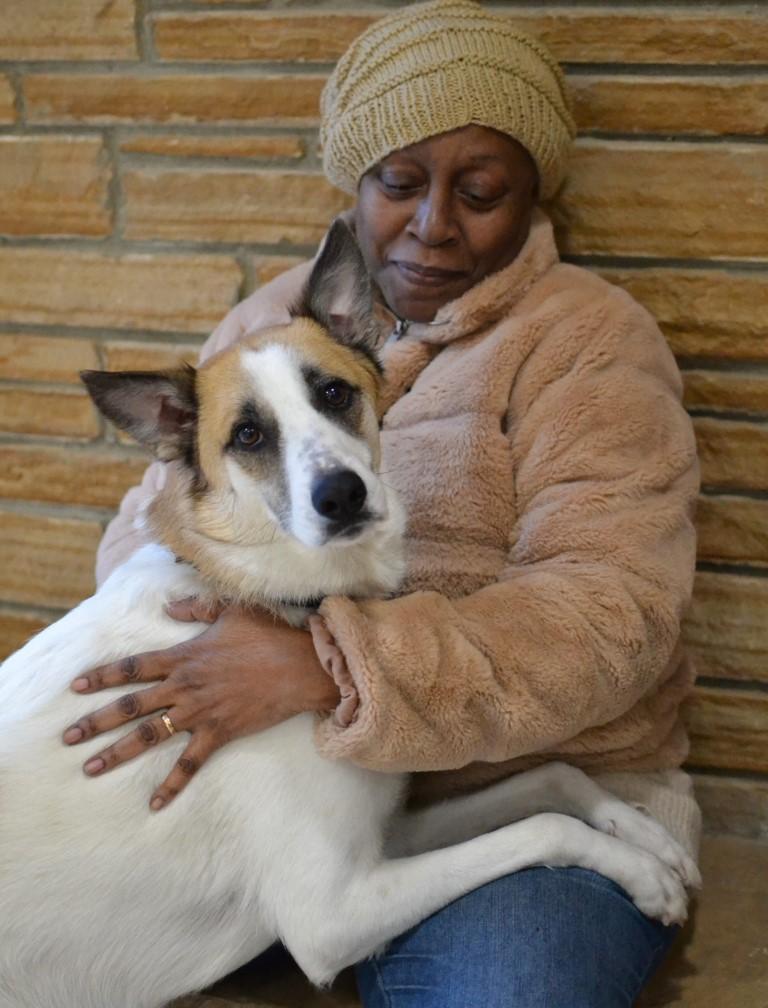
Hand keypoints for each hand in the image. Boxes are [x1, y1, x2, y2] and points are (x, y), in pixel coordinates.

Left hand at [62, 600, 339, 810]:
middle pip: (131, 705)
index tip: (76, 687)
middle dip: (96, 721)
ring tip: (91, 768)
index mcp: (183, 656)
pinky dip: (172, 784)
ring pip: (150, 735)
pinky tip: (154, 803)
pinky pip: (190, 763)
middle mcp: (184, 685)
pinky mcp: (219, 732)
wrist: (300, 665)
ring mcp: (200, 711)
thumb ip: (196, 607)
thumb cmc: (268, 634)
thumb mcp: (231, 610)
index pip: (133, 667)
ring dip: (118, 752)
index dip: (102, 676)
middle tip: (68, 737)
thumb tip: (169, 605)